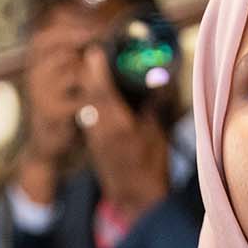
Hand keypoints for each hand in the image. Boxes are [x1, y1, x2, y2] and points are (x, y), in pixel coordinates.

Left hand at [76, 45, 170, 226]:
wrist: (134, 199)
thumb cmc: (150, 166)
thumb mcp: (156, 133)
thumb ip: (153, 105)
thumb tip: (160, 80)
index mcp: (117, 124)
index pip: (100, 88)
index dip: (95, 66)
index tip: (95, 48)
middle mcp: (100, 128)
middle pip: (89, 92)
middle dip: (90, 70)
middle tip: (96, 50)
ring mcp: (94, 135)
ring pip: (87, 102)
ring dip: (90, 84)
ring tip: (96, 67)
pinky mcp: (93, 142)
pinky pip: (89, 114)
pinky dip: (93, 99)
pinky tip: (100, 93)